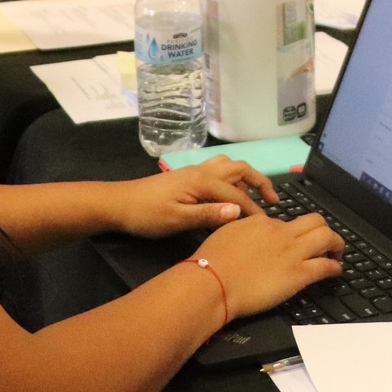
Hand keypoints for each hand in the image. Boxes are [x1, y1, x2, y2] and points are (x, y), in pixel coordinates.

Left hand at [107, 157, 276, 236]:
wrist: (118, 204)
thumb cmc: (147, 215)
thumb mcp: (178, 220)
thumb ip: (209, 215)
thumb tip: (239, 211)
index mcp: (203, 181)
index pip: (238, 194)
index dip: (254, 209)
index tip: (266, 225)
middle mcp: (203, 171)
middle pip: (240, 169)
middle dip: (259, 182)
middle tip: (273, 201)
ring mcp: (194, 172)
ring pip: (229, 166)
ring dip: (245, 177)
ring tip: (253, 197)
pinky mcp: (187, 177)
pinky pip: (218, 171)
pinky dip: (231, 178)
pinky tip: (228, 194)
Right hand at [194, 212, 343, 318]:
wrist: (213, 282)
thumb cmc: (211, 262)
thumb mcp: (226, 234)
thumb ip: (243, 231)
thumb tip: (250, 236)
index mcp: (261, 221)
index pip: (285, 222)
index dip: (291, 233)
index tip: (292, 242)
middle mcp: (281, 232)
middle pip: (315, 221)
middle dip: (324, 229)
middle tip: (326, 241)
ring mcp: (292, 252)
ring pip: (327, 237)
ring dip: (337, 244)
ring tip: (338, 253)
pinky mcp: (298, 274)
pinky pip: (325, 266)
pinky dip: (335, 267)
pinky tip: (336, 270)